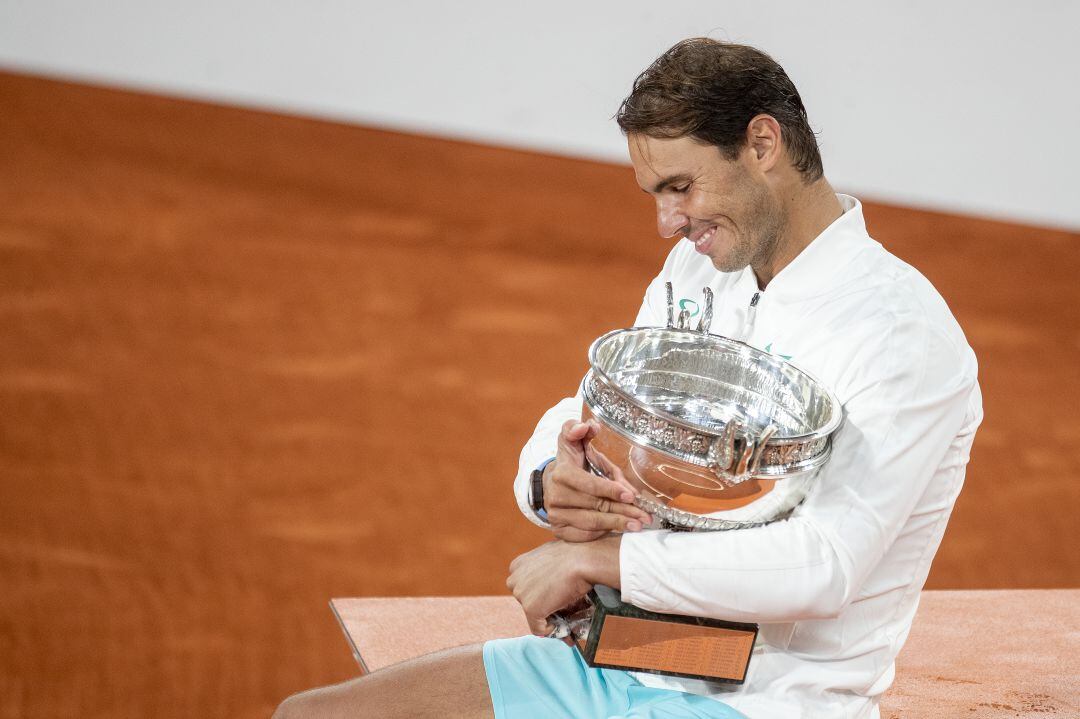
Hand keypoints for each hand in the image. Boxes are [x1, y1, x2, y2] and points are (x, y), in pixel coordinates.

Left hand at [506, 536, 619, 634]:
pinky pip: (538, 629)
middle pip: (527, 602)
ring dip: (549, 618)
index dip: (541, 596)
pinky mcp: (530, 609)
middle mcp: (514, 580)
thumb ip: (545, 572)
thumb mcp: (552, 559)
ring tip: (567, 616)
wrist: (583, 560)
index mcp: (517, 565)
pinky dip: (551, 630)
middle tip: (562, 610)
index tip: (555, 599)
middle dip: (543, 607)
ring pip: (533, 616)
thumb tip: (553, 587)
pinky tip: (563, 624)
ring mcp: (521, 595)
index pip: (525, 588)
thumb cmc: (574, 555)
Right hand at [543, 419, 652, 541]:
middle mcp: (555, 497)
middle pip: (595, 506)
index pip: (588, 484)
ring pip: (591, 523)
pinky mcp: (559, 531)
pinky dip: (603, 534)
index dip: (610, 490)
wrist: (551, 484)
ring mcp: (556, 516)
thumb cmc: (571, 462)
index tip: (631, 495)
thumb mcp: (573, 441)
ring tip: (638, 524)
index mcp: (561, 473)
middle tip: (644, 515)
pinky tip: (618, 530)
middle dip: (622, 511)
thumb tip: (590, 425)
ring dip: (617, 524)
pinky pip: (584, 536)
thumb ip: (579, 430)